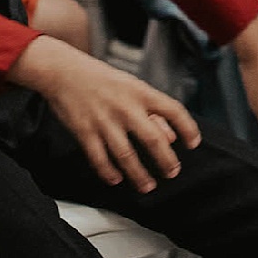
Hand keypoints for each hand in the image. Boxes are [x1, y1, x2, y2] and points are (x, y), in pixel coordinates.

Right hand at [7, 36, 199, 192]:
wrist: (63, 71)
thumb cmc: (101, 78)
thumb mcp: (131, 86)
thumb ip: (152, 110)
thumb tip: (171, 137)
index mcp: (141, 92)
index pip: (174, 110)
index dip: (188, 128)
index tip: (194, 143)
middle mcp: (126, 108)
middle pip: (153, 140)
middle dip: (166, 161)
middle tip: (172, 172)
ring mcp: (105, 121)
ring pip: (127, 156)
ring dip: (139, 175)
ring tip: (147, 186)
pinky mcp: (85, 132)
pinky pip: (100, 159)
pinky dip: (109, 173)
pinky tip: (116, 179)